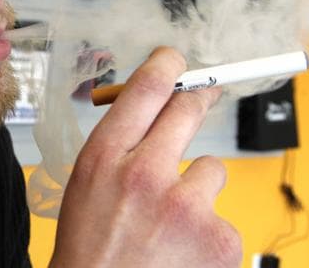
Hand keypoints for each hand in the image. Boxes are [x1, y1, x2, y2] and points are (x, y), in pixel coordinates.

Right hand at [50, 47, 240, 267]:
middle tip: (201, 98)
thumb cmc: (90, 248)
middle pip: (189, 109)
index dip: (166, 66)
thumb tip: (152, 110)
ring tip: (171, 222)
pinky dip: (208, 232)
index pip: (144, 89)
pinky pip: (223, 216)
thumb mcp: (85, 185)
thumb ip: (117, 146)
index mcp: (104, 157)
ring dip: (197, 189)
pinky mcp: (220, 238)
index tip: (176, 60)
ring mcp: (187, 206)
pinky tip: (182, 251)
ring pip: (212, 169)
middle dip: (197, 100)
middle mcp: (145, 173)